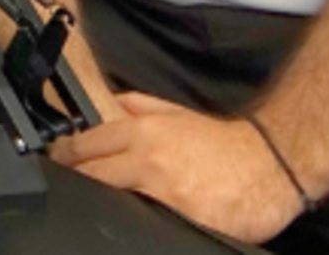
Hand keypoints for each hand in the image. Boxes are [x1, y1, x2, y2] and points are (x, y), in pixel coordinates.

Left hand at [48, 92, 304, 244]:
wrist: (272, 164)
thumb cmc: (222, 141)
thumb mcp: (175, 112)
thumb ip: (136, 107)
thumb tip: (106, 105)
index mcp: (143, 132)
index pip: (85, 143)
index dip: (64, 155)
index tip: (56, 162)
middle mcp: (149, 161)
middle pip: (91, 174)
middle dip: (75, 181)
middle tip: (68, 186)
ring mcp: (166, 194)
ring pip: (113, 200)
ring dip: (103, 202)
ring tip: (100, 204)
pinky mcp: (184, 220)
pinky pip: (147, 224)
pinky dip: (135, 222)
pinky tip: (133, 221)